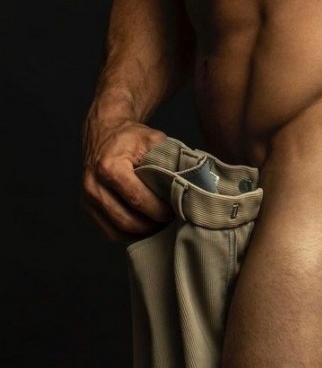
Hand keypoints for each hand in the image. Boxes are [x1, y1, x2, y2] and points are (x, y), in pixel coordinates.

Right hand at [81, 117, 172, 242]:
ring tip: (158, 225)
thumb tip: (190, 181)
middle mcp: (93, 185)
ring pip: (116, 231)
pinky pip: (108, 232)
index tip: (174, 210)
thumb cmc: (130, 137)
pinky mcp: (86, 209)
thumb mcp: (152, 138)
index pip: (137, 199)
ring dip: (140, 233)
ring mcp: (86, 200)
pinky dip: (127, 234)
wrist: (104, 132)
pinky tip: (144, 227)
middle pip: (126, 220)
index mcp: (109, 167)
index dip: (159, 210)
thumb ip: (169, 158)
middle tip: (169, 221)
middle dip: (151, 225)